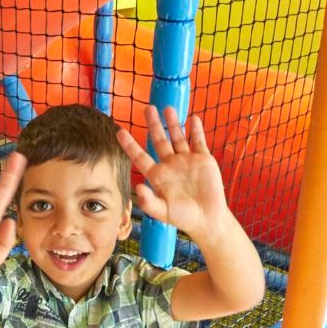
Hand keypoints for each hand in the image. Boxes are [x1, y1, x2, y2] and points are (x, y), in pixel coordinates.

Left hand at [118, 106, 229, 234]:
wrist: (207, 218)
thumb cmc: (183, 217)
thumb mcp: (163, 212)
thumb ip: (149, 201)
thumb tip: (138, 188)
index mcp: (157, 175)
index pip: (140, 156)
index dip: (130, 145)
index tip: (119, 132)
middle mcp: (170, 164)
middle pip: (159, 140)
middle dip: (154, 124)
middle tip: (148, 109)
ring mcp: (186, 160)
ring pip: (178, 137)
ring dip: (173, 123)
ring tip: (168, 109)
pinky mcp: (203, 159)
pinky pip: (198, 141)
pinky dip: (196, 130)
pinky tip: (193, 119)